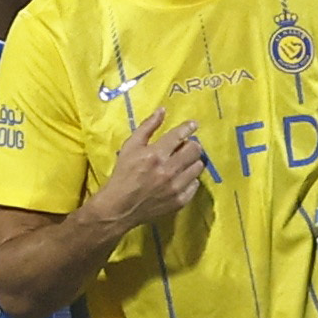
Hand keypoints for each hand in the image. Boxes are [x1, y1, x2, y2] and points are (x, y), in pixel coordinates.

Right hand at [89, 109, 207, 230]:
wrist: (120, 207)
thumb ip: (147, 127)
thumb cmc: (123, 174)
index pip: (180, 135)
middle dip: (191, 145)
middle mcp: (169, 170)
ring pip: (198, 167)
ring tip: (183, 163)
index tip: (193, 125)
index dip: (188, 127)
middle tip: (185, 147)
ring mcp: (176, 187)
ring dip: (192, 162)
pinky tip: (181, 178)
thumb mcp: (130, 147)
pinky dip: (190, 179)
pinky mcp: (180, 201)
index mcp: (156, 154)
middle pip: (195, 150)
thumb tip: (162, 110)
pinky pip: (195, 185)